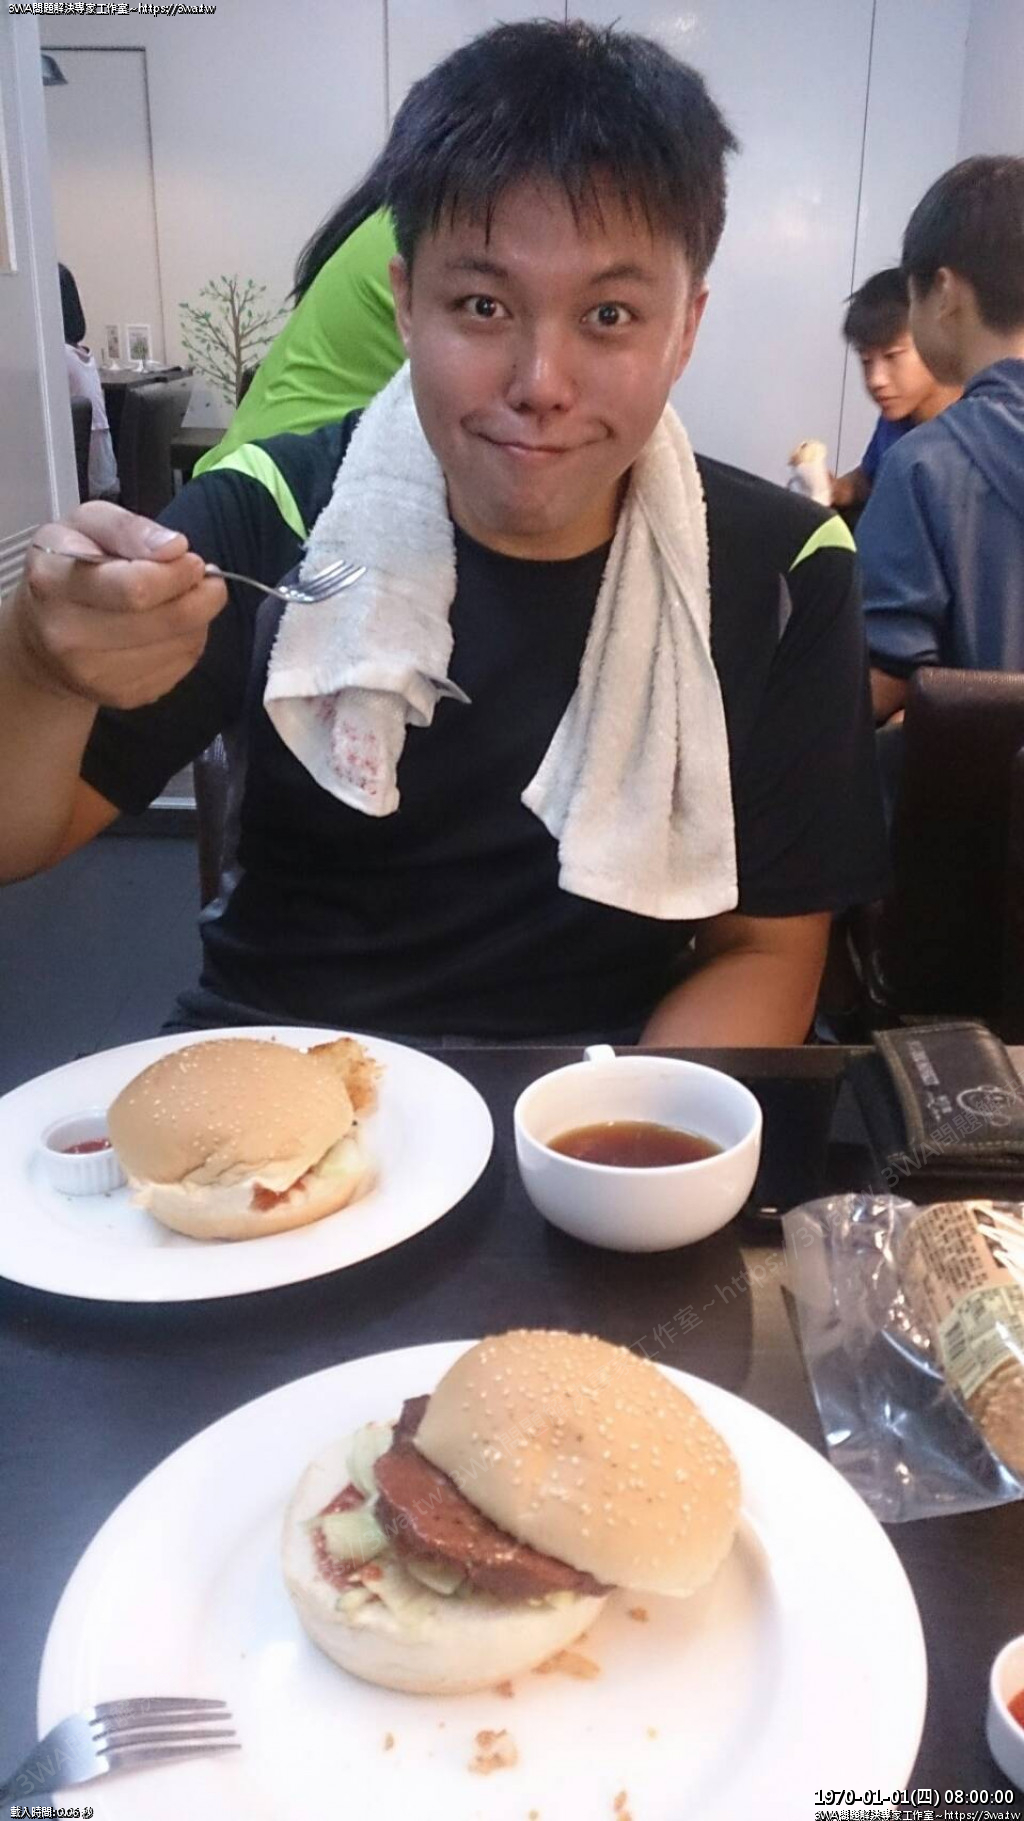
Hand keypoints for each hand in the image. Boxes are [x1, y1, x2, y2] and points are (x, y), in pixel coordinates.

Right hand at [9, 501, 227, 708]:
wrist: (40, 637)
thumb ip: (128, 528)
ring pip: (182, 645)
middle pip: (167, 620)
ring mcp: (94, 673)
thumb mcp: (86, 525)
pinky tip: (169, 628)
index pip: (137, 587)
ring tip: (180, 600)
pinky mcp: (122, 696)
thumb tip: (174, 547)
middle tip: (203, 579)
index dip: (178, 573)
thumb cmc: (68, 569)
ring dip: (198, 619)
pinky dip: (188, 642)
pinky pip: (182, 666)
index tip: (191, 561)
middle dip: (200, 595)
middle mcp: (68, 634)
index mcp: (55, 581)